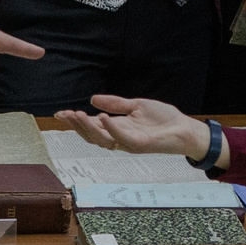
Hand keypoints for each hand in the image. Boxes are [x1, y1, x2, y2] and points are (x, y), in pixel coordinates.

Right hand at [62, 94, 213, 160]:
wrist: (185, 128)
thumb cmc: (163, 119)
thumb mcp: (136, 105)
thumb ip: (116, 104)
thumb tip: (92, 99)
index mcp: (118, 128)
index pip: (92, 127)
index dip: (75, 122)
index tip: (60, 114)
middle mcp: (120, 138)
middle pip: (92, 136)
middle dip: (77, 126)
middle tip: (66, 114)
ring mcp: (129, 143)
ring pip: (103, 140)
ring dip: (89, 128)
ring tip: (78, 115)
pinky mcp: (140, 145)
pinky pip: (122, 139)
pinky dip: (111, 128)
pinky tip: (103, 118)